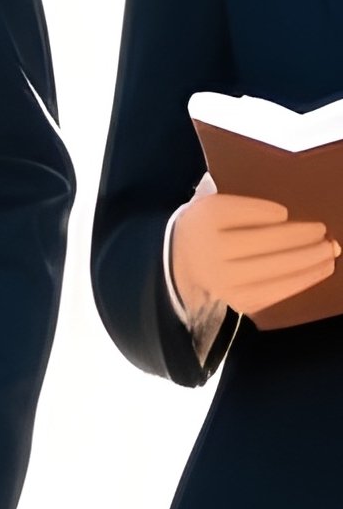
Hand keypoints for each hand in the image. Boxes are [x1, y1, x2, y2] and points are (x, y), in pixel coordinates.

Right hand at [170, 192, 340, 319]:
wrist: (180, 266)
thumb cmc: (206, 230)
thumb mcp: (213, 208)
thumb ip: (245, 209)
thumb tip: (287, 219)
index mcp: (204, 218)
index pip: (242, 212)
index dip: (269, 212)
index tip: (287, 212)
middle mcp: (213, 249)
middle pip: (267, 242)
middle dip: (302, 237)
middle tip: (324, 232)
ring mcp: (227, 280)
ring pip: (278, 269)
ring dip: (311, 260)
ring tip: (331, 251)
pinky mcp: (240, 301)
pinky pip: (279, 291)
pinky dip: (304, 280)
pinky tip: (320, 270)